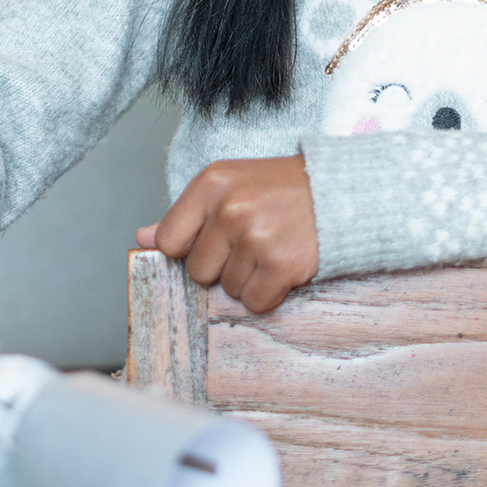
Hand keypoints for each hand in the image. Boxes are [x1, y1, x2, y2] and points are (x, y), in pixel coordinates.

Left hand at [134, 155, 317, 312]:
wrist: (343, 191)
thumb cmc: (283, 190)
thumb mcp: (231, 186)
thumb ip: (187, 215)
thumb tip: (142, 239)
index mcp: (211, 183)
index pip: (169, 240)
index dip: (189, 249)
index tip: (215, 242)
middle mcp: (230, 208)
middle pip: (197, 270)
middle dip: (222, 266)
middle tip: (253, 243)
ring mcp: (255, 237)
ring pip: (228, 289)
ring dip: (249, 279)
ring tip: (273, 249)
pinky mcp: (281, 265)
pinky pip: (254, 302)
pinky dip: (269, 294)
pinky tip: (284, 268)